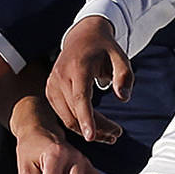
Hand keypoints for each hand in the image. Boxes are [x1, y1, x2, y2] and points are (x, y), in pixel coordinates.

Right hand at [46, 16, 129, 143]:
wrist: (81, 36)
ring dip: (88, 130)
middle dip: (96, 129)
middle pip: (75, 112)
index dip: (86, 118)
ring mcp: (52, 85)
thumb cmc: (104, 48)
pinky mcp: (50, 92)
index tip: (91, 137)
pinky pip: (63, 114)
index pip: (80, 98)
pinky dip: (78, 124)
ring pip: (68, 118)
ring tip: (110, 135)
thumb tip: (123, 98)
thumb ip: (124, 76)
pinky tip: (95, 127)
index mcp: (77, 67)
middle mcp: (60, 77)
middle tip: (116, 135)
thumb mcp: (120, 56)